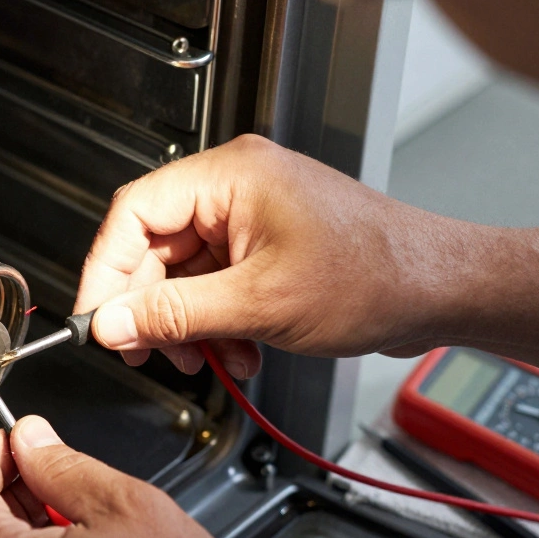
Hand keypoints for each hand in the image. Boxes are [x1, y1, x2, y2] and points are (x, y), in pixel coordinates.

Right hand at [75, 134, 467, 376]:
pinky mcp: (266, 246)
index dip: (105, 271)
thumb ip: (176, 314)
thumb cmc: (377, 276)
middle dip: (153, 309)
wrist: (441, 292)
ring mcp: (251, 218)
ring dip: (190, 325)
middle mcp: (236, 189)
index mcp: (230, 177)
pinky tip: (240, 352)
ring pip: (185, 275)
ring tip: (209, 359)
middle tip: (148, 351)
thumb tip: (113, 322)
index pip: (133, 213)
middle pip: (155, 248)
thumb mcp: (260, 304)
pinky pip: (216, 285)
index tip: (97, 318)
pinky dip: (218, 323)